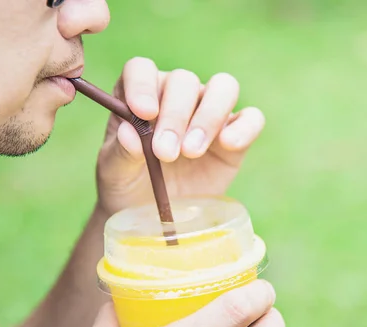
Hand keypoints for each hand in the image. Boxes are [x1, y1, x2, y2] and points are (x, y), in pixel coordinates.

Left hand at [95, 57, 265, 215]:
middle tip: (165, 153)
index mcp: (140, 94)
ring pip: (223, 87)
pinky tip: (229, 144)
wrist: (157, 215)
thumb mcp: (115, 172)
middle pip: (183, 81)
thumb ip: (122, 152)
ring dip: (209, 115)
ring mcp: (209, 111)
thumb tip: (131, 133)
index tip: (143, 114)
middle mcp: (176, 95)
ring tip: (192, 151)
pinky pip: (251, 118)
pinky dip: (244, 127)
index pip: (142, 70)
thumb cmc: (130, 185)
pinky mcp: (237, 133)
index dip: (142, 85)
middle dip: (175, 116)